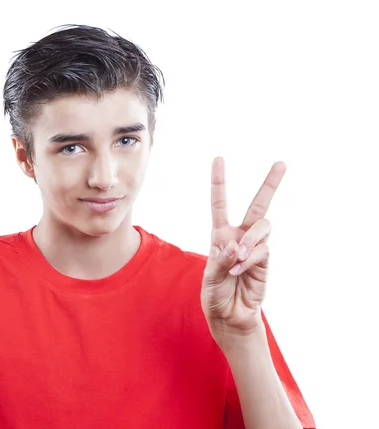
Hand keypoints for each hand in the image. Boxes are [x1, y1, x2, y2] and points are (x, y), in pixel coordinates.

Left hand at [200, 157, 285, 343]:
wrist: (229, 316)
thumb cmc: (215, 294)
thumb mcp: (209, 278)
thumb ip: (220, 260)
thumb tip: (234, 245)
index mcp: (220, 234)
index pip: (220, 203)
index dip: (220, 182)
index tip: (219, 159)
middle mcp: (239, 236)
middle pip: (258, 205)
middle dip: (270, 184)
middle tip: (281, 163)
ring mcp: (255, 248)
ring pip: (261, 227)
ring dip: (250, 240)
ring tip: (238, 258)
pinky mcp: (266, 261)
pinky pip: (263, 250)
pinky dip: (251, 258)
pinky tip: (240, 269)